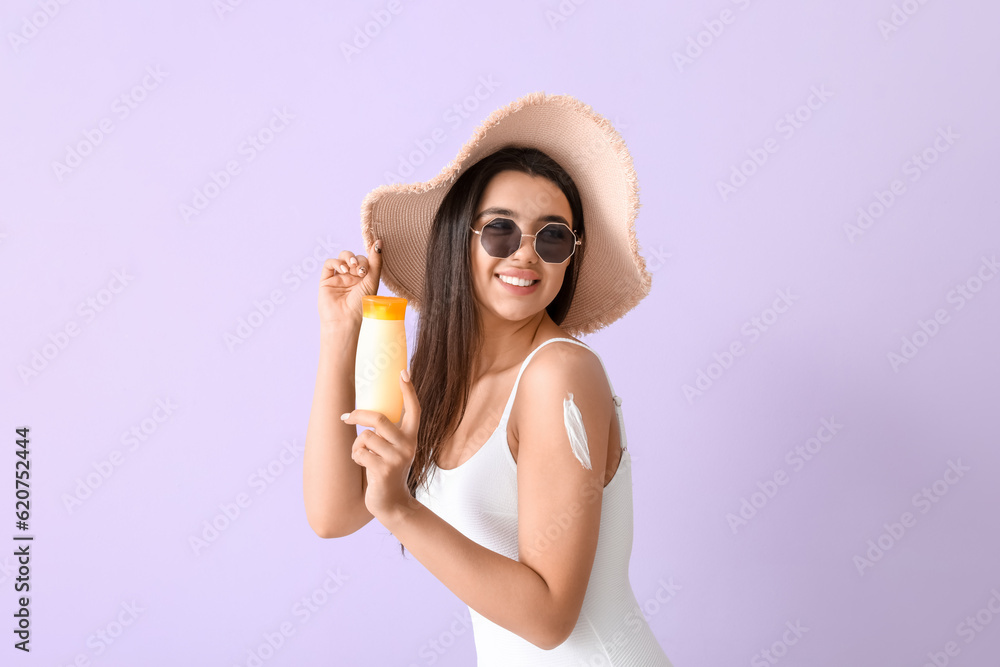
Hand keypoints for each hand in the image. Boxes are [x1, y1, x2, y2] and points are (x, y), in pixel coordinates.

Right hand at [318, 239, 382, 328]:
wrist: (346, 319)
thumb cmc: (361, 304)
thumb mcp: (372, 281)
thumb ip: (376, 262)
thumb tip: (379, 242)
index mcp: (364, 279)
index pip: (366, 261)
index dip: (368, 259)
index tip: (370, 266)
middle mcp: (352, 277)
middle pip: (354, 257)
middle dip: (358, 260)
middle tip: (361, 271)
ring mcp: (339, 278)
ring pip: (342, 257)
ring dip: (348, 257)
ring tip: (351, 267)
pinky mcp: (327, 280)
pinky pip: (330, 264)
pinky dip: (336, 262)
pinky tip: (342, 269)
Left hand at [342, 367, 420, 522]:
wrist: (393, 503)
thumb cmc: (388, 471)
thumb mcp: (394, 449)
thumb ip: (388, 433)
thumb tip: (366, 412)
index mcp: (411, 436)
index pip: (414, 408)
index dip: (409, 390)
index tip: (403, 372)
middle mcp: (408, 445)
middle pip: (379, 418)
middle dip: (358, 415)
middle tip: (346, 417)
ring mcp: (397, 458)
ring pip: (365, 437)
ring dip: (356, 445)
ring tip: (361, 455)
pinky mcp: (383, 470)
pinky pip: (360, 453)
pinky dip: (356, 457)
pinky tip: (363, 466)